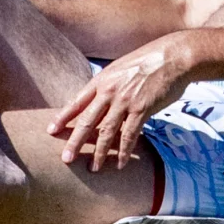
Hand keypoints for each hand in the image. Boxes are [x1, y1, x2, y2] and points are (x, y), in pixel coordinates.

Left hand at [50, 34, 200, 169]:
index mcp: (101, 80)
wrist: (173, 56)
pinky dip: (123, 151)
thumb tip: (98, 99)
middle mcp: (109, 91)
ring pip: (107, 131)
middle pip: (87, 120)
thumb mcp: (120, 68)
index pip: (76, 102)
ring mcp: (125, 100)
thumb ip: (107, 84)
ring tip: (93, 168)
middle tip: (65, 159)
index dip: (62, 117)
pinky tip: (120, 163)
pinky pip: (130, 135)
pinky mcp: (142, 109)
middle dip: (75, 142)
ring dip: (99, 152)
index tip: (50, 131)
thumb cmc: (148, 61)